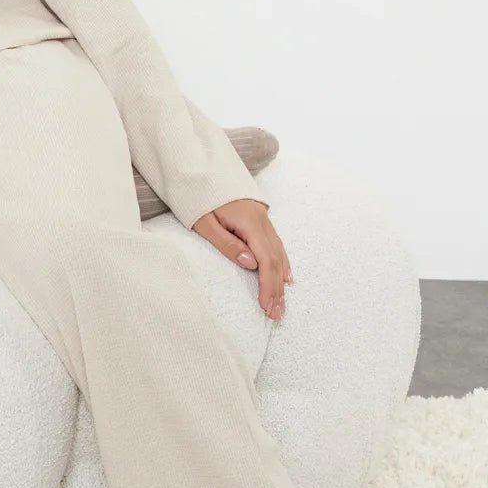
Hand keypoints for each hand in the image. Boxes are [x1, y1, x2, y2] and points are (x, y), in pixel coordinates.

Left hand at [189, 197, 292, 322]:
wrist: (203, 172)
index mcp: (250, 223)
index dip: (267, 286)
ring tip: (280, 305)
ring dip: (280, 282)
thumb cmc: (201, 198)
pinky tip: (287, 279)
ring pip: (278, 255)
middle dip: (276, 290)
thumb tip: (251, 264)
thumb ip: (227, 244)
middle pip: (275, 261)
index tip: (266, 306)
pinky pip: (277, 246)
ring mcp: (265, 221)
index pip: (265, 260)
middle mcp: (263, 222)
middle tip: (275, 315)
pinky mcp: (262, 221)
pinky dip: (283, 264)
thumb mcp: (206, 222)